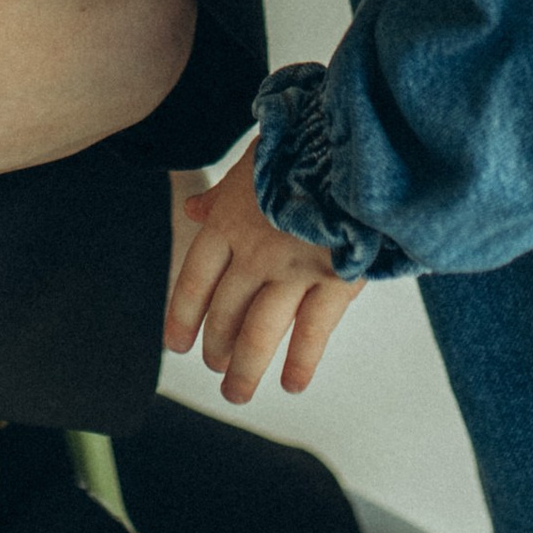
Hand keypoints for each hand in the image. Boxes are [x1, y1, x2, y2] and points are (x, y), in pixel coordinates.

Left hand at [164, 142, 361, 402]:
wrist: (354, 140)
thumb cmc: (303, 140)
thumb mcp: (252, 160)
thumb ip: (223, 193)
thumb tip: (193, 209)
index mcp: (228, 220)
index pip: (195, 280)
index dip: (184, 315)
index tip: (178, 344)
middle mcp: (253, 252)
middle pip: (225, 313)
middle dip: (217, 347)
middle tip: (216, 369)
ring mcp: (292, 270)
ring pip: (259, 332)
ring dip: (245, 368)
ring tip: (237, 392)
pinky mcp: (334, 279)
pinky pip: (312, 331)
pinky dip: (300, 361)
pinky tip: (292, 383)